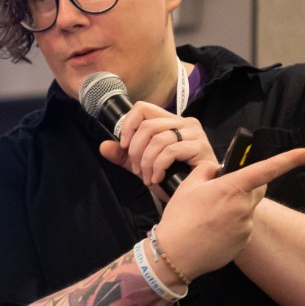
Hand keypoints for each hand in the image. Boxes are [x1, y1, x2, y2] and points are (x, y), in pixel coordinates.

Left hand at [98, 101, 214, 188]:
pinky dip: (158, 166)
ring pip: (158, 139)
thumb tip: (104, 146)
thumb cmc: (174, 178)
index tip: (124, 146)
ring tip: (147, 177)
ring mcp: (195, 134)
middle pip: (147, 126)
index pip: (143, 108)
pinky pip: (170, 151)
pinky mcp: (200, 148)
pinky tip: (158, 178)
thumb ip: (125, 156)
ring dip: (146, 162)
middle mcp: (185, 123)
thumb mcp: (144, 165)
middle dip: (135, 151)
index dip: (128, 125)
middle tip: (136, 170)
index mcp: (171, 121)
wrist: (195, 196)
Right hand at [155, 148, 304, 279]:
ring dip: (235, 208)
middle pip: (258, 189)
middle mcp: (244, 206)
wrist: (175, 254)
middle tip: (222, 192)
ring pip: (247, 209)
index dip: (290, 159)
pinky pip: (242, 226)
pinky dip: (231, 225)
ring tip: (209, 217)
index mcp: (232, 188)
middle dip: (247, 186)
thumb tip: (216, 168)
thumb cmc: (179, 218)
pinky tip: (212, 231)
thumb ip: (206, 170)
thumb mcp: (187, 186)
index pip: (267, 169)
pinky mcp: (243, 241)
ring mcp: (245, 226)